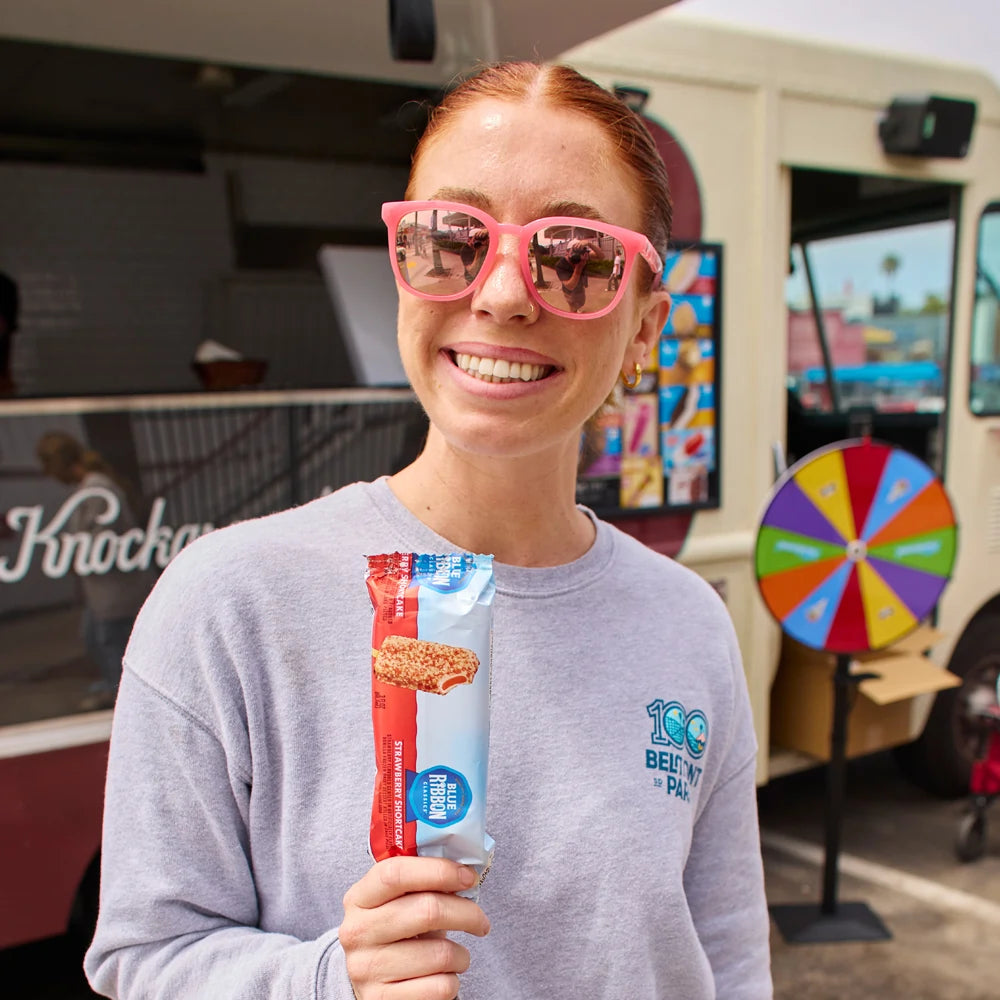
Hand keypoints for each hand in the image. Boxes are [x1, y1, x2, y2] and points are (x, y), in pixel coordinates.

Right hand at [340, 856, 489, 998]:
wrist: (376, 982)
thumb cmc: (399, 933)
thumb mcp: (399, 903)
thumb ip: (422, 882)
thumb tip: (465, 873)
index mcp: (359, 898)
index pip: (396, 873)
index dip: (439, 871)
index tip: (469, 877)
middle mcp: (357, 932)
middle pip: (426, 911)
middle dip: (466, 913)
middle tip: (480, 920)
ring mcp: (366, 969)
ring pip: (440, 954)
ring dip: (461, 955)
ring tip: (456, 955)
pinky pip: (440, 987)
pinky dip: (452, 981)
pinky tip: (442, 976)